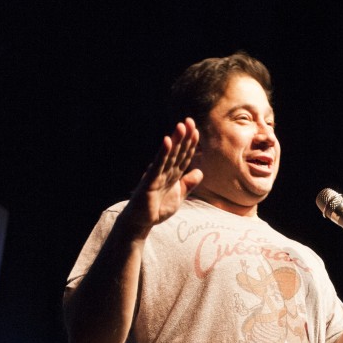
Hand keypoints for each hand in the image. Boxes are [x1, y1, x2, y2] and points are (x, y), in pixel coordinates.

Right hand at [121, 118, 203, 235]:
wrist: (142, 221)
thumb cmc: (158, 208)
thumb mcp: (179, 196)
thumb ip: (188, 184)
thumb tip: (200, 172)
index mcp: (172, 174)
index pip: (183, 156)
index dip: (190, 144)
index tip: (195, 130)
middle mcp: (165, 171)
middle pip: (177, 152)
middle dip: (184, 137)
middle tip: (189, 120)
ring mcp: (157, 175)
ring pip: (169, 155)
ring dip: (175, 140)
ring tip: (181, 126)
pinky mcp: (149, 181)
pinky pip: (158, 166)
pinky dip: (163, 154)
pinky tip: (167, 142)